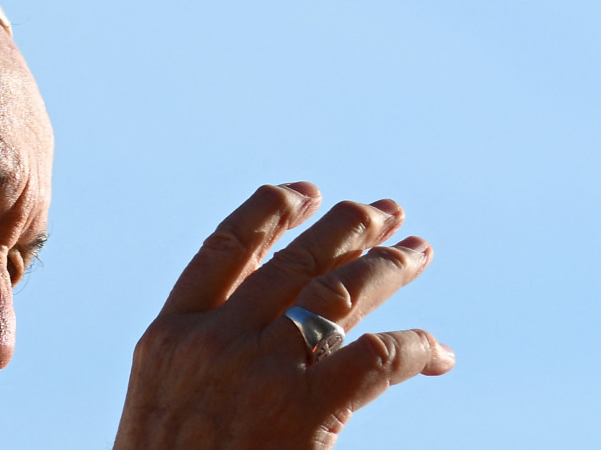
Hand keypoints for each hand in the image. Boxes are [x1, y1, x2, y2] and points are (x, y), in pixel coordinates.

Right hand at [113, 182, 454, 448]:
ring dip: (386, 266)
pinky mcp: (306, 410)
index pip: (225, 248)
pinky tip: (439, 352)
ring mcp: (261, 370)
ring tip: (418, 249)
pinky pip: (378, 357)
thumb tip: (259, 321)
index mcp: (170, 333)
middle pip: (293, 260)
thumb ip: (201, 354)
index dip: (270, 210)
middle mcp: (216, 338)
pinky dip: (417, 348)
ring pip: (338, 293)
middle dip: (346, 228)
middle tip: (385, 211)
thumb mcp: (161, 397)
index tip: (306, 192)